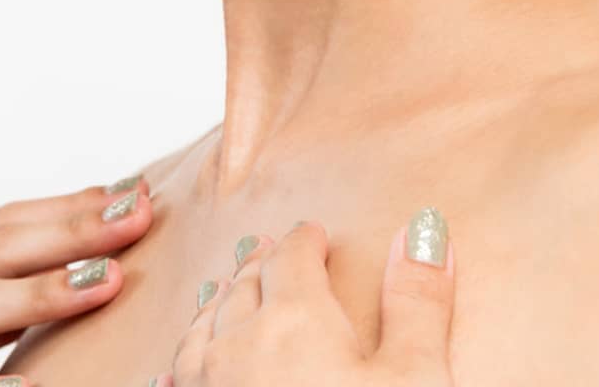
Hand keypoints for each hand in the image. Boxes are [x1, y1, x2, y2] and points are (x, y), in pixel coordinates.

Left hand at [157, 206, 455, 386]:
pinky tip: (179, 371)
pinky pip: (175, 384)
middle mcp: (236, 350)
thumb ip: (418, 301)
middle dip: (261, 264)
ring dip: (218, 304)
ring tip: (225, 291)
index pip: (294, 258)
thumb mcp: (417, 379)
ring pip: (201, 331)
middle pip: (243, 287)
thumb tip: (423, 227)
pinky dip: (185, 363)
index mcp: (295, 322)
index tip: (315, 234)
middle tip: (270, 251)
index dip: (307, 240)